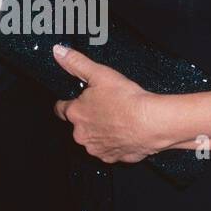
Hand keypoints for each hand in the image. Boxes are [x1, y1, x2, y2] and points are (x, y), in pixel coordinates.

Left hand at [53, 43, 158, 163]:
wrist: (152, 123)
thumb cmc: (127, 100)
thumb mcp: (100, 73)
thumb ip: (76, 63)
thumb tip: (58, 52)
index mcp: (75, 114)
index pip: (61, 108)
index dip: (68, 102)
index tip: (77, 99)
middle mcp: (81, 134)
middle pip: (79, 124)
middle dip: (89, 117)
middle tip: (105, 106)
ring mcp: (96, 148)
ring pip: (94, 138)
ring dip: (101, 130)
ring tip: (117, 118)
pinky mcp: (112, 158)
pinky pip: (110, 149)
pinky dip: (116, 141)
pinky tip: (126, 131)